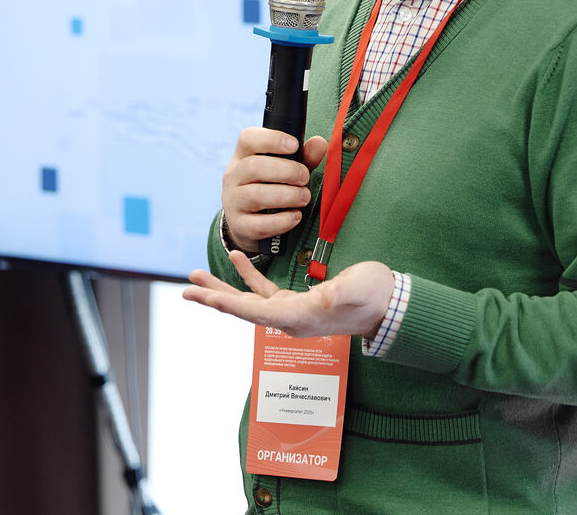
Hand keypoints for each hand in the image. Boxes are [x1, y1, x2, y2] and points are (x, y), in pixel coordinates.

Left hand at [184, 252, 394, 339]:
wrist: (389, 305)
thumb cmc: (376, 297)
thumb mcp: (360, 291)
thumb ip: (342, 294)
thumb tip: (326, 297)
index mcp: (300, 317)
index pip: (256, 312)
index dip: (229, 303)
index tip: (204, 296)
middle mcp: (289, 318)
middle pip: (243, 309)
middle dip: (214, 297)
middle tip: (187, 288)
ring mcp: (291, 310)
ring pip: (248, 300)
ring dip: (222, 287)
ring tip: (197, 275)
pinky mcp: (297, 300)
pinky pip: (264, 289)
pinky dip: (248, 274)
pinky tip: (236, 258)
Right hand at [220, 128, 330, 252]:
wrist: (248, 223)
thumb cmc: (271, 187)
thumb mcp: (285, 169)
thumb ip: (304, 157)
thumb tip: (319, 143)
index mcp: (243, 155)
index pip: (248, 138)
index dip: (272, 139)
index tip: (294, 145)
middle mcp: (233, 176)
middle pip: (254, 167)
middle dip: (286, 171)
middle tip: (304, 178)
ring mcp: (233, 201)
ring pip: (256, 196)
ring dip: (287, 196)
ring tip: (304, 197)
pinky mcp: (240, 225)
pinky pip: (260, 225)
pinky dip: (282, 221)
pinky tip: (295, 216)